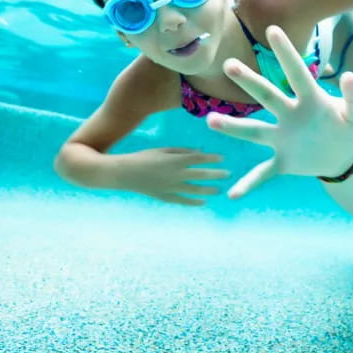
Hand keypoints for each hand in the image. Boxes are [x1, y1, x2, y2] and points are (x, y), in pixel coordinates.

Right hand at [111, 147, 228, 205]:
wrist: (124, 173)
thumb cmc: (143, 157)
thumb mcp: (162, 150)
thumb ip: (181, 151)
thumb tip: (199, 153)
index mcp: (175, 160)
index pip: (199, 159)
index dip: (212, 158)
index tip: (222, 158)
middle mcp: (175, 174)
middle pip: (201, 174)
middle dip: (216, 174)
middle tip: (227, 174)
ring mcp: (171, 187)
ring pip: (195, 190)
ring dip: (209, 189)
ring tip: (219, 189)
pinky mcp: (165, 197)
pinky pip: (183, 201)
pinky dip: (194, 202)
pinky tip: (203, 202)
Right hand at [206, 25, 352, 198]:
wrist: (343, 159)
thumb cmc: (350, 131)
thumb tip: (351, 76)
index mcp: (310, 100)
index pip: (296, 73)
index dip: (286, 53)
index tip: (272, 30)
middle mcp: (290, 115)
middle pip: (267, 96)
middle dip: (249, 82)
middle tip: (230, 65)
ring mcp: (282, 139)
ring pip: (255, 131)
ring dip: (234, 127)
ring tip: (211, 121)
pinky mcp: (282, 161)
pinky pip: (263, 172)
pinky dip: (249, 183)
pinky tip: (233, 193)